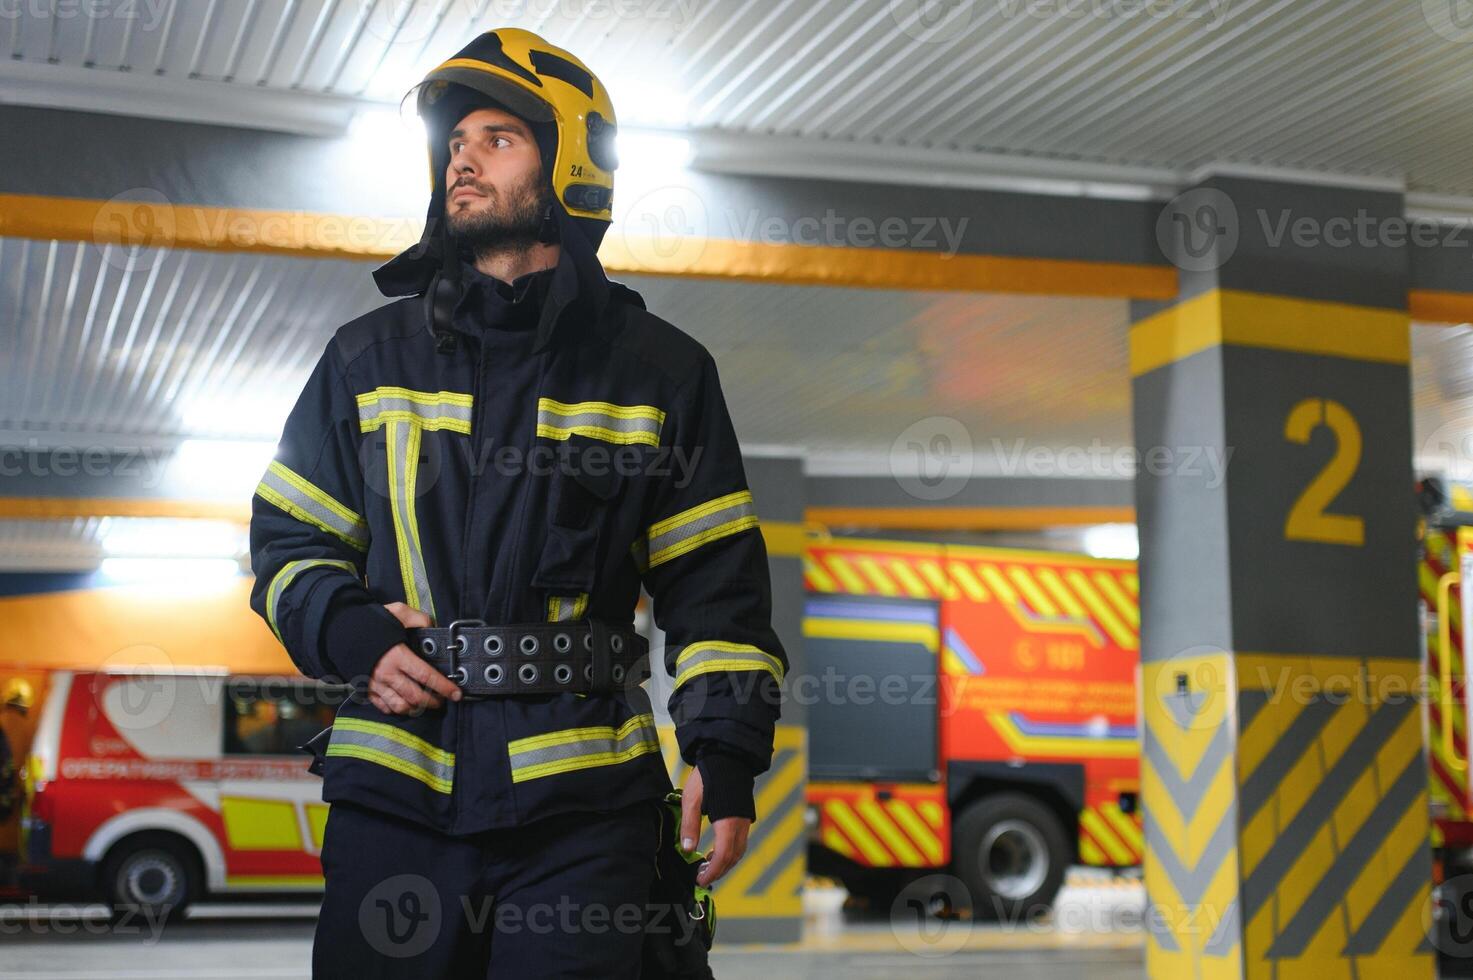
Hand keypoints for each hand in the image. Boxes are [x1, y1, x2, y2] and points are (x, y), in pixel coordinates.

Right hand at [366, 603, 461, 715]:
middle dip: (433, 702)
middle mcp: (387, 674)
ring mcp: (375, 685)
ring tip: (425, 703)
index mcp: (397, 655)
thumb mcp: (397, 612)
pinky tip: (405, 704)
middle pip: (416, 697)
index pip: (426, 676)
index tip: (456, 693)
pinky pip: (385, 708)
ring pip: (401, 707)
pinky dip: (397, 709)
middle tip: (443, 700)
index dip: (444, 687)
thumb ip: (418, 619)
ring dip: (417, 709)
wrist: (339, 631)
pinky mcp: (366, 690)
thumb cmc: (370, 622)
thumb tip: (433, 627)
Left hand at [680, 764, 749, 886]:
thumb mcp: (691, 800)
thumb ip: (690, 826)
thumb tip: (687, 850)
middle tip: (702, 877)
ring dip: (725, 862)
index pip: (722, 856)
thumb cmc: (708, 776)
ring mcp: (745, 820)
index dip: (712, 872)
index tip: (700, 879)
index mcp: (728, 822)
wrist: (728, 756)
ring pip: (739, 851)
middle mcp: (740, 824)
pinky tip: (716, 849)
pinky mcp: (744, 816)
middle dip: (719, 871)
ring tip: (707, 866)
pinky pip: (740, 841)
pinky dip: (730, 851)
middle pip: (733, 857)